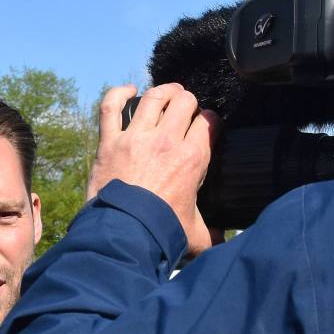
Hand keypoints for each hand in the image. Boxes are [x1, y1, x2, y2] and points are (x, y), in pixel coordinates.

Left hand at [88, 84, 217, 257]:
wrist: (124, 235)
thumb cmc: (161, 233)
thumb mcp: (195, 233)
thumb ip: (212, 234)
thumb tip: (222, 243)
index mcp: (192, 158)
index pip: (208, 122)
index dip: (209, 121)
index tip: (205, 127)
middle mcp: (167, 141)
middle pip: (185, 101)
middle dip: (188, 102)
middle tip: (185, 110)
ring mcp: (136, 137)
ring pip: (155, 97)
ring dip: (163, 91)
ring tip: (167, 94)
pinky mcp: (110, 141)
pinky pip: (111, 106)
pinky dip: (119, 94)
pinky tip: (128, 91)